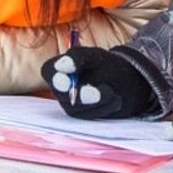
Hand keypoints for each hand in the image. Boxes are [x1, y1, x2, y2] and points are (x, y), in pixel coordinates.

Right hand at [42, 45, 157, 119]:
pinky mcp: (81, 116)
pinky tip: (115, 99)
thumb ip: (78, 57)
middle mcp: (58, 89)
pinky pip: (91, 116)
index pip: (49, 72)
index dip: (57, 78)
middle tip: (101, 92)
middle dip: (82, 95)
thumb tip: (63, 66)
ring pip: (78, 108)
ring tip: (113, 92)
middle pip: (62, 95)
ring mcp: (69, 105)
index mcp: (56, 68)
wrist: (122, 80)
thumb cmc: (103, 64)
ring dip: (100, 100)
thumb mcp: (94, 56)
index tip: (68, 81)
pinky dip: (106, 107)